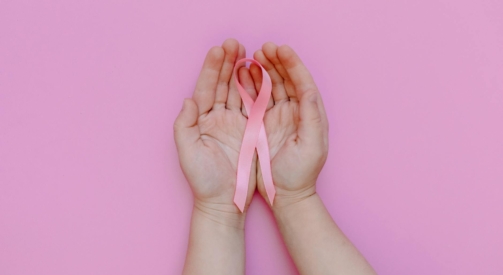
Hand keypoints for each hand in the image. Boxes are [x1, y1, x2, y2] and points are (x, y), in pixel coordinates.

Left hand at [174, 39, 257, 222]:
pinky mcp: (250, 130)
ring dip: (242, 71)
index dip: (211, 68)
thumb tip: (188, 100)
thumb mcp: (188, 152)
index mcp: (200, 120)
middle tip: (234, 43)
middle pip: (222, 84)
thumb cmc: (204, 180)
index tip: (218, 50)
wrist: (225, 200)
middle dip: (227, 63)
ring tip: (248, 52)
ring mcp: (234, 122)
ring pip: (238, 91)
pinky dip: (256, 89)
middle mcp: (217, 117)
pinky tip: (259, 74)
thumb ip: (184, 125)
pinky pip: (253, 105)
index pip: (205, 87)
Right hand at [250, 43, 328, 207]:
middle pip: (286, 79)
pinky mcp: (262, 123)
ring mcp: (278, 116)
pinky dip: (251, 85)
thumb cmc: (301, 173)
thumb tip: (310, 90)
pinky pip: (256, 99)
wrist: (285, 194)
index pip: (303, 82)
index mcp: (310, 113)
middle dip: (275, 61)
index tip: (281, 49)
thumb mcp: (311, 146)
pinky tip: (243, 74)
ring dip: (262, 70)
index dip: (293, 64)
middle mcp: (295, 111)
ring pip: (271, 86)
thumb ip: (312, 117)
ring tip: (251, 56)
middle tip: (263, 48)